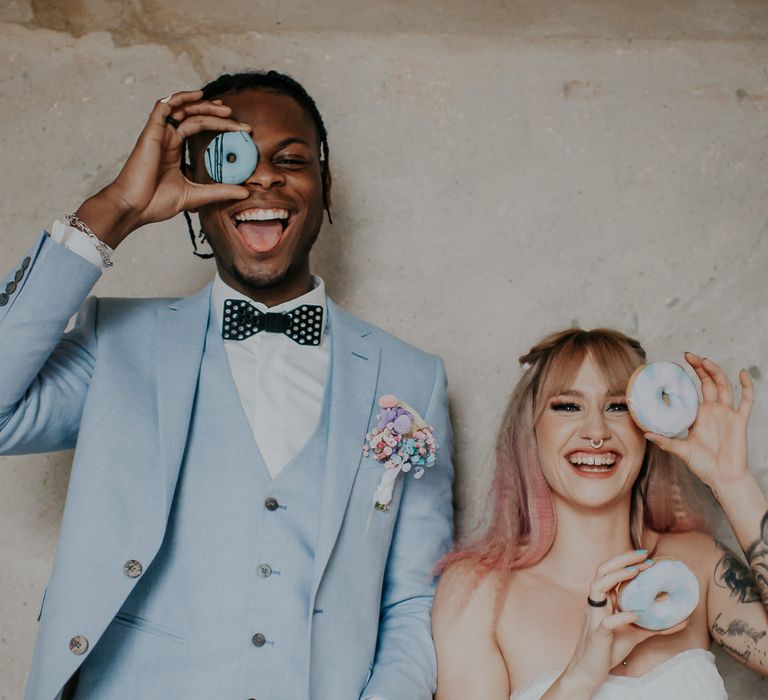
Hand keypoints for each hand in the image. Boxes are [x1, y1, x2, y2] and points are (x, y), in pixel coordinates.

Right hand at [76, 90, 251, 247]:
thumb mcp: (196, 196)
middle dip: (216, 113)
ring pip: (183, 109)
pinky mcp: (151, 132)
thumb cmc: (156, 203)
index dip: (219, 126)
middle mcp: (167, 138)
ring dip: (204, 105)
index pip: (199, 128)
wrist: (134, 207)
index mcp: (175, 150)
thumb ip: (220, 191)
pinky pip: (164, 106)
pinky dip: (180, 98)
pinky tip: (198, 96)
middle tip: (236, 117)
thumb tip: (246, 192)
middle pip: (194, 116)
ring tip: (225, 109)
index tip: (241, 130)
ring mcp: (159, 134)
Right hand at [558, 551, 685, 694]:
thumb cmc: (608, 648)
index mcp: (603, 600)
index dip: (625, 560)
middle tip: (644, 557)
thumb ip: (654, 625)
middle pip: (602, 570)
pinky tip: (638, 614)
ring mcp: (594, 616)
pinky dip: (622, 615)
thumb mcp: (635, 633)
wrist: (589, 670)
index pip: (610, 570)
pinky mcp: (597, 634)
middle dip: (622, 560)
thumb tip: (682, 620)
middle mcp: (597, 603)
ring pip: (597, 587)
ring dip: (616, 577)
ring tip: (635, 573)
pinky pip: (606, 621)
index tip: (646, 556)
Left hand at [646, 353, 753, 487]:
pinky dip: (746, 385)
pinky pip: (746, 400)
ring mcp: (727, 413)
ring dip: (715, 371)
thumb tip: (645, 433)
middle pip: (708, 382)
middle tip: (688, 355)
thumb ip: (665, 441)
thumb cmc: (703, 464)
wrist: (723, 477)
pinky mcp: (740, 420)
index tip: (674, 366)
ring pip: (724, 386)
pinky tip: (741, 372)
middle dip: (699, 368)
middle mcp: (713, 410)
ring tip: (704, 360)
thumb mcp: (680, 450)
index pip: (692, 391)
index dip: (686, 378)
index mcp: (698, 415)